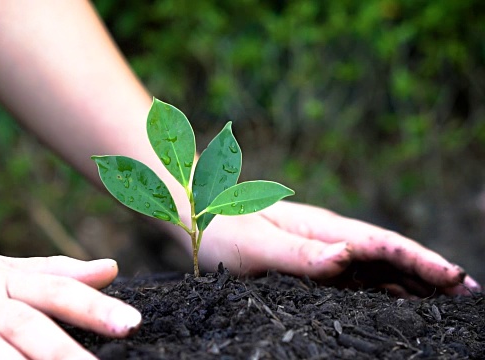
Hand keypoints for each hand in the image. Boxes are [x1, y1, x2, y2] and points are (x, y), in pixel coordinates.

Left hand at [197, 201, 480, 297]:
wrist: (195, 211)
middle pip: (388, 257)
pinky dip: (381, 289)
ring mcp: (319, 249)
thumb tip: (347, 259)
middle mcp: (327, 237)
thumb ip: (299, 253)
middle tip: (470, 294)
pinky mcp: (308, 262)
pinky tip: (395, 302)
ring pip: (376, 268)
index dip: (420, 262)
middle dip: (429, 273)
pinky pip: (353, 278)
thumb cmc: (220, 226)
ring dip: (411, 283)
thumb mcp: (256, 244)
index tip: (456, 278)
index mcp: (321, 229)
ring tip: (447, 300)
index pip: (382, 246)